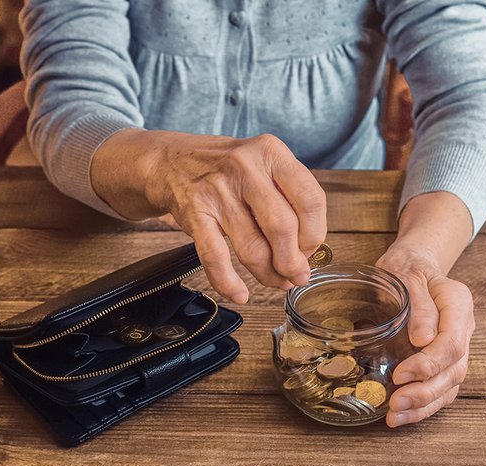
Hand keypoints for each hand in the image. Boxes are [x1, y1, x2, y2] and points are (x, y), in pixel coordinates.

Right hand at [92, 129, 326, 302]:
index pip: (310, 200)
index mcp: (271, 153)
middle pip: (282, 227)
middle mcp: (245, 167)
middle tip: (296, 275)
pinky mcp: (194, 212)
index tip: (310, 250)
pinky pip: (215, 256)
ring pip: (252, 247)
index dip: (315, 235)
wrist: (171, 162)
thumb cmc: (228, 171)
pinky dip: (228, 282)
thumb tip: (307, 253)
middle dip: (292, 261)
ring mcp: (217, 190)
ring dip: (267, 274)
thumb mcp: (264, 166)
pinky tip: (239, 293)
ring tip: (275, 281)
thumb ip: (289, 200)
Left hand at [375, 192, 475, 427]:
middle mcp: (463, 327)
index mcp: (458, 302)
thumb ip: (417, 305)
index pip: (452, 342)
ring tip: (395, 417)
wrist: (411, 264)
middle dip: (425, 391)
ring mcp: (458, 346)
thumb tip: (422, 339)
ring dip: (424, 405)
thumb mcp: (406, 274)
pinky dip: (423, 406)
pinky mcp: (446, 360)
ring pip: (450, 384)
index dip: (429, 363)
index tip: (400, 374)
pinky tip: (402, 416)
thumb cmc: (405, 267)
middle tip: (395, 403)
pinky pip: (441, 389)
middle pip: (454, 368)